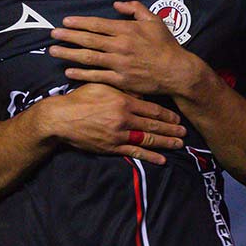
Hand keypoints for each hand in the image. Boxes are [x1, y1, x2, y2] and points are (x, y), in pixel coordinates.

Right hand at [40, 83, 186, 164]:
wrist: (61, 118)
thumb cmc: (80, 99)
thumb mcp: (102, 86)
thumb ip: (123, 90)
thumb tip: (141, 93)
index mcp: (123, 102)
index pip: (152, 110)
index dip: (167, 115)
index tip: (177, 118)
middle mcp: (124, 119)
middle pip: (153, 126)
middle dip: (171, 130)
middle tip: (184, 132)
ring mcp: (118, 135)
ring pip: (147, 140)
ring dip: (165, 142)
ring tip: (178, 144)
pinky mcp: (111, 148)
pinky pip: (134, 153)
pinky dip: (149, 156)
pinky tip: (161, 159)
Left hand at [49, 0, 197, 95]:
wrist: (176, 71)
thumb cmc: (166, 45)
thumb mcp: (154, 20)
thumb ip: (135, 9)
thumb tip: (117, 4)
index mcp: (126, 30)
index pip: (97, 24)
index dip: (79, 22)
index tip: (65, 21)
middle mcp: (119, 46)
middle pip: (88, 39)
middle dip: (68, 36)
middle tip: (52, 34)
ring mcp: (119, 64)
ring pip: (88, 57)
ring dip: (68, 54)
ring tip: (53, 51)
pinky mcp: (120, 80)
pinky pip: (97, 76)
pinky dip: (81, 74)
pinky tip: (68, 71)